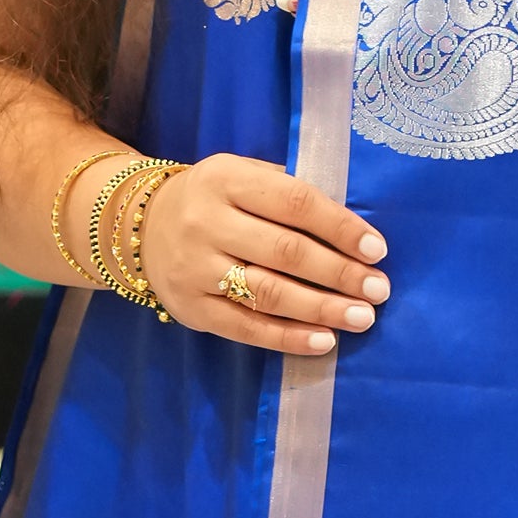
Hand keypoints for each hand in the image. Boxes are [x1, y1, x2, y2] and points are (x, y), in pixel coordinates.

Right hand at [140, 152, 389, 356]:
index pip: (295, 202)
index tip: (377, 249)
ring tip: (362, 318)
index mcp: (226, 179)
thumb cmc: (212, 200)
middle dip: (340, 273)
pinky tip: (325, 341)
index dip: (340, 227)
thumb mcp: (241, 176)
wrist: (138, 226)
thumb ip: (287, 193)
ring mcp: (195, 268)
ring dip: (322, 309)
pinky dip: (289, 338)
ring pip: (269, 293)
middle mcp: (207, 222)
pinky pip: (247, 328)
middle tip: (378, 290)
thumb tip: (351, 232)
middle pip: (286, 252)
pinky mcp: (191, 308)